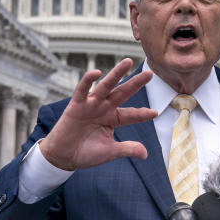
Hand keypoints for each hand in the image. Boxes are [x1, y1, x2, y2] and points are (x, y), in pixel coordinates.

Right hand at [40, 58, 157, 170]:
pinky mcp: (76, 105)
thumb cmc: (86, 153)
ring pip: (106, 86)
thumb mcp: (109, 151)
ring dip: (116, 74)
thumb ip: (126, 149)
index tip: (155, 113)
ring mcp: (91, 105)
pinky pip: (82, 90)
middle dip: (135, 83)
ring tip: (128, 62)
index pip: (131, 114)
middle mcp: (104, 108)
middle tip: (149, 74)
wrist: (64, 157)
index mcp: (113, 119)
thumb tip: (145, 154)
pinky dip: (88, 81)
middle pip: (122, 93)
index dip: (142, 114)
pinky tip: (96, 72)